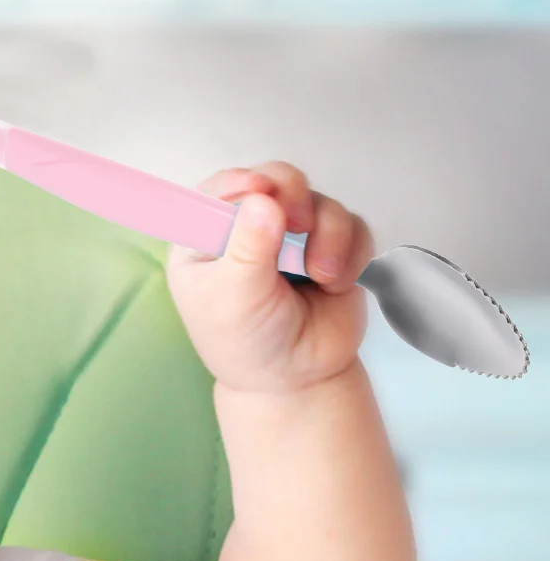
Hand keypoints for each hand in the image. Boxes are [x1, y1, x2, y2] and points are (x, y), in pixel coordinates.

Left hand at [165, 162, 373, 394]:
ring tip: (320, 275)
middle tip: (298, 223)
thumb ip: (247, 247)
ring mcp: (293, 236)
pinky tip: (335, 283)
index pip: (219, 191)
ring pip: (320, 203)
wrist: (296, 380)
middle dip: (292, 194)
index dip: (242, 183)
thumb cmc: (247, 344)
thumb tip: (265, 201)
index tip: (260, 191)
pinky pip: (354, 225)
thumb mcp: (234, 298)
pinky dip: (351, 250)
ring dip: (327, 234)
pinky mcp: (333, 247)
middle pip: (276, 180)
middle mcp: (249, 230)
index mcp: (206, 240)